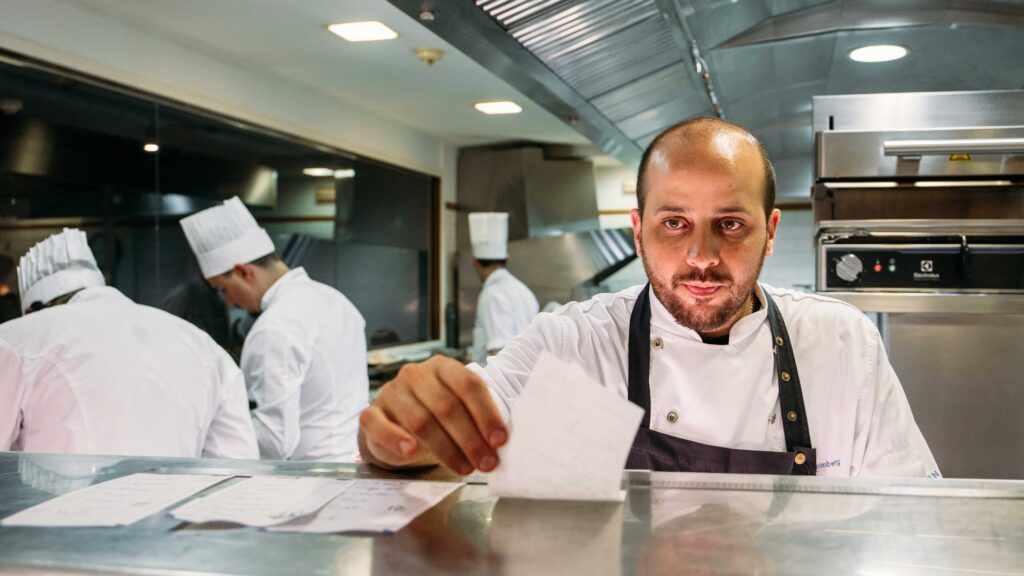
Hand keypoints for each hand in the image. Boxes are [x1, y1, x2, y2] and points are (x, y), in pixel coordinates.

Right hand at [359, 356, 507, 474]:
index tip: (499, 440)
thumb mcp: (457, 408)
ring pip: (421, 420)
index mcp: (442, 366)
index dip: (486, 413)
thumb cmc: (435, 416)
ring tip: (465, 468)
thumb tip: (500, 441)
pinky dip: (396, 439)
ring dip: (446, 448)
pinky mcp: (371, 414)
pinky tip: (412, 452)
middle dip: (470, 438)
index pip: (468, 385)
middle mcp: (415, 374)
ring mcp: (391, 392)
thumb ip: (475, 417)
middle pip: (447, 406)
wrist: (395, 425)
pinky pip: (380, 425)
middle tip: (486, 462)